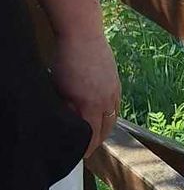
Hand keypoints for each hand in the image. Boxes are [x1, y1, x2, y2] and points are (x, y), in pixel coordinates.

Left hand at [50, 30, 120, 153]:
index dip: (87, 148)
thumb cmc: (66, 58)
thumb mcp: (60, 88)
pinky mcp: (116, 81)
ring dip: (105, 128)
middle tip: (88, 149)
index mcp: (92, 104)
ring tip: (96, 134)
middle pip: (106, 129)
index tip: (81, 155)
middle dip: (98, 141)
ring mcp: (114, 90)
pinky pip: (116, 104)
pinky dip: (110, 113)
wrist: (83, 33)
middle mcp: (107, 100)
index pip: (92, 135)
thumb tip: (71, 122)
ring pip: (113, 117)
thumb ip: (67, 108)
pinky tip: (102, 113)